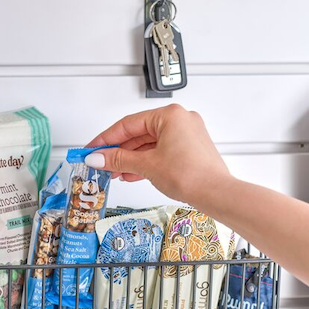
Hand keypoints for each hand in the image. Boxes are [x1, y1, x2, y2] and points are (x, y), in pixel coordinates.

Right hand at [84, 104, 231, 205]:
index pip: (128, 124)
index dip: (106, 138)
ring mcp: (187, 135)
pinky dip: (145, 162)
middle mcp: (180, 120)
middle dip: (118, 151)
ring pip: (149, 144)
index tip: (93, 148)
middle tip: (100, 161)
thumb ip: (118, 159)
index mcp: (170, 115)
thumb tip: (99, 156)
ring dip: (130, 159)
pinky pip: (160, 152)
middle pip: (139, 133)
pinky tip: (131, 173)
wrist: (216, 194)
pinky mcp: (190, 150)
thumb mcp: (146, 165)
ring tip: (113, 171)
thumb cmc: (192, 175)